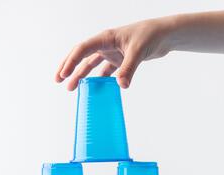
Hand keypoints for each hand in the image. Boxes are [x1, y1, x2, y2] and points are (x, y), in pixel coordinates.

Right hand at [55, 17, 176, 89]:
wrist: (164, 35)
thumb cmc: (150, 35)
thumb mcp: (138, 51)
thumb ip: (128, 69)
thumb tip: (120, 86)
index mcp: (106, 38)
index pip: (83, 49)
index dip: (71, 62)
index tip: (64, 75)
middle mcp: (106, 45)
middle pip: (82, 56)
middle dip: (69, 67)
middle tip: (59, 80)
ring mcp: (112, 53)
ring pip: (92, 65)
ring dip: (82, 76)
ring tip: (72, 88)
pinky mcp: (120, 60)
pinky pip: (105, 72)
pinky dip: (99, 80)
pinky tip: (94, 90)